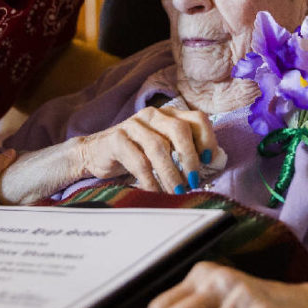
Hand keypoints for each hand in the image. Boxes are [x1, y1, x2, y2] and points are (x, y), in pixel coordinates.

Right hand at [77, 106, 216, 193]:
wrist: (95, 153)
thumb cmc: (135, 154)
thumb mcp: (163, 149)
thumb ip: (183, 151)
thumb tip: (212, 165)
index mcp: (169, 115)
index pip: (197, 118)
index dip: (208, 139)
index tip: (210, 161)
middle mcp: (153, 115)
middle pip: (180, 129)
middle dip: (190, 157)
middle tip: (194, 180)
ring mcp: (133, 125)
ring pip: (159, 147)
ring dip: (171, 173)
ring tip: (177, 191)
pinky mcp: (116, 139)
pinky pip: (138, 161)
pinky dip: (150, 180)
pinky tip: (155, 192)